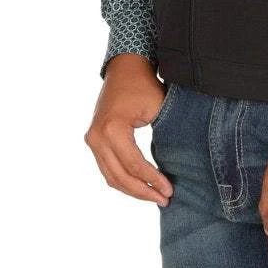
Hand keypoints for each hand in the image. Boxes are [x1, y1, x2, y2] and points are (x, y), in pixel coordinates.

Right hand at [84, 54, 174, 206]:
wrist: (125, 67)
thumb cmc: (144, 85)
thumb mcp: (157, 109)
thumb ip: (162, 138)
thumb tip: (176, 168)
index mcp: (112, 129)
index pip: (134, 165)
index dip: (152, 181)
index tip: (169, 190)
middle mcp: (96, 137)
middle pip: (119, 176)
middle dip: (143, 192)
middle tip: (164, 199)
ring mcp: (92, 140)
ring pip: (111, 176)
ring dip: (132, 189)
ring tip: (155, 196)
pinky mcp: (94, 140)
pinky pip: (107, 168)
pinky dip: (123, 179)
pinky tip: (141, 186)